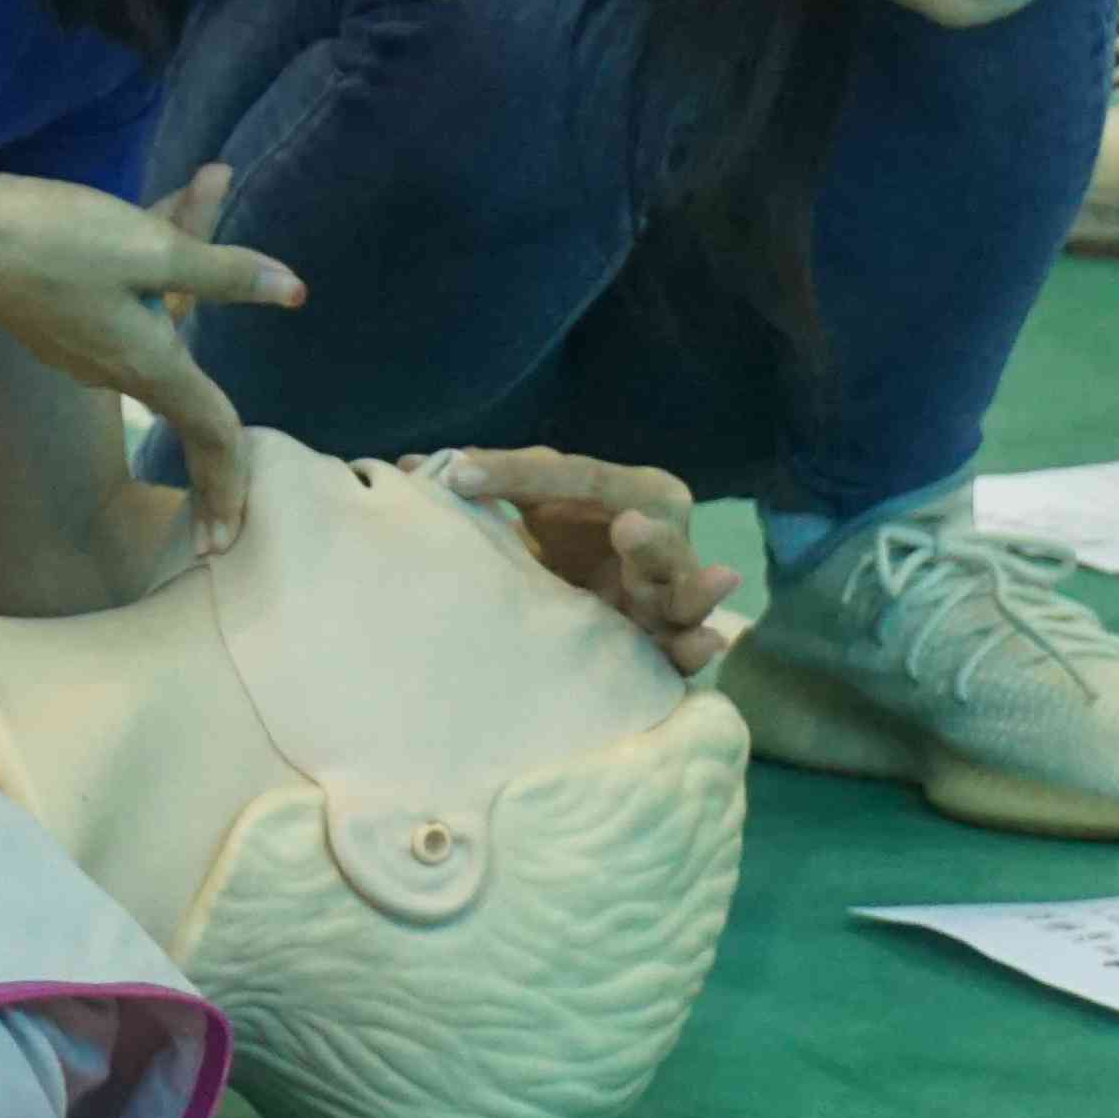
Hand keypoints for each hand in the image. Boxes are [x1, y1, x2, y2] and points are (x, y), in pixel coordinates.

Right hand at [0, 161, 302, 546]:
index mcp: (148, 363)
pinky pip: (125, 287)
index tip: (231, 539)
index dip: (229, 485)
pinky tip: (166, 186)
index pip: (211, 434)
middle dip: (218, 296)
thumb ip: (224, 271)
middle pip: (190, 364)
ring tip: (208, 176)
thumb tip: (292, 290)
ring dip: (186, 246)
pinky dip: (150, 247)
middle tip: (221, 272)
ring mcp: (83, 341)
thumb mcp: (152, 249)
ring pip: (158, 306)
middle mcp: (116, 364)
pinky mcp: (59, 310)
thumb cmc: (53, 240)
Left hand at [423, 445, 731, 668]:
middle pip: (653, 531)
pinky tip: (707, 643)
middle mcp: (657, 534)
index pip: (575, 478)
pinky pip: (688, 649)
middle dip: (644, 536)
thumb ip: (488, 485)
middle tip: (625, 527)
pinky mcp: (670, 642)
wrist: (590, 600)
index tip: (457, 475)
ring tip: (715, 578)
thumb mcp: (534, 508)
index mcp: (624, 489)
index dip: (516, 476)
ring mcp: (669, 591)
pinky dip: (699, 648)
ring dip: (693, 587)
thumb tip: (403, 469)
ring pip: (685, 589)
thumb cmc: (563, 541)